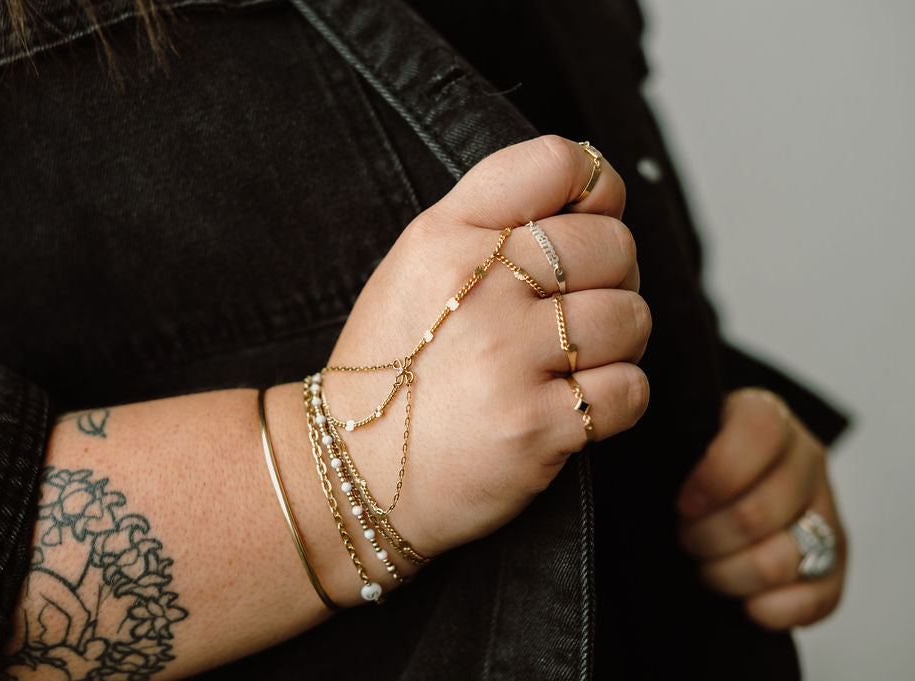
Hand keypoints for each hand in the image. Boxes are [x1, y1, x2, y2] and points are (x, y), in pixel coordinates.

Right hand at [319, 135, 650, 557]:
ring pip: (630, 318)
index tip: (589, 221)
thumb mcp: (416, 263)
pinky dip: (615, 400)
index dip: (597, 188)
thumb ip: (490, 218)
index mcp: (447, 235)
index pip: (560, 163)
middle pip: (613, 245)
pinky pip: (628, 390)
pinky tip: (570, 403)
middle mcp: (479, 287)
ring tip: (569, 361)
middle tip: (575, 309)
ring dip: (616, 345)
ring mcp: (507, 358)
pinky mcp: (535, 425)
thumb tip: (595, 195)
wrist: (352, 467)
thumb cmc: (394, 365)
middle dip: (612, 279)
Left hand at [677, 388, 847, 628]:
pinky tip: (743, 603)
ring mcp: (825, 508)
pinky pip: (817, 597)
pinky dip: (772, 609)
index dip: (717, 476)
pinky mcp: (835, 559)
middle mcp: (805, 457)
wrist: (715, 484)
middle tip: (683, 538)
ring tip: (705, 566)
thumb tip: (639, 449)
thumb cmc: (684, 458)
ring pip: (782, 559)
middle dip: (706, 538)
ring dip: (729, 574)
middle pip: (759, 511)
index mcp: (764, 413)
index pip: (759, 434)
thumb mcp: (675, 434)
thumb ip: (668, 439)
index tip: (681, 502)